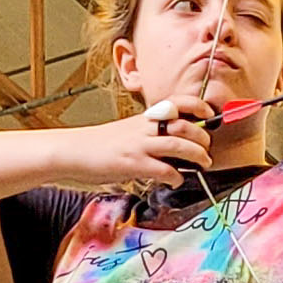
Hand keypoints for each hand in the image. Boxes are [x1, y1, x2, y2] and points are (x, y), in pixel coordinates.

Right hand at [49, 96, 213, 190]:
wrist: (74, 151)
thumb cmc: (105, 143)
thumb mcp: (131, 129)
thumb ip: (153, 131)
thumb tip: (179, 140)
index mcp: (146, 117)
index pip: (178, 102)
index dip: (198, 106)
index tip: (209, 114)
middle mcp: (145, 127)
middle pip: (185, 126)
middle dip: (203, 138)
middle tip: (207, 150)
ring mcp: (140, 145)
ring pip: (180, 146)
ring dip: (197, 156)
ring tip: (203, 164)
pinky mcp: (134, 164)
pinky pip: (165, 170)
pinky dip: (177, 177)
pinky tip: (176, 180)